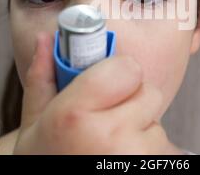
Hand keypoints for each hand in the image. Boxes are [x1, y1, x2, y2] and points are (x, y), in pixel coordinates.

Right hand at [13, 32, 182, 153]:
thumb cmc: (46, 159)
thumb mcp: (34, 123)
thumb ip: (42, 77)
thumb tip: (45, 38)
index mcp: (75, 115)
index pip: (128, 68)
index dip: (119, 73)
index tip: (107, 84)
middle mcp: (110, 135)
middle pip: (148, 92)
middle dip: (132, 101)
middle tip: (108, 120)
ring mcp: (135, 157)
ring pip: (157, 121)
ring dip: (141, 128)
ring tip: (112, 145)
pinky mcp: (151, 168)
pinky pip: (164, 146)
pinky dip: (149, 150)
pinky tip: (122, 158)